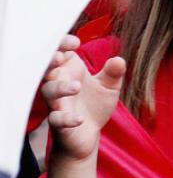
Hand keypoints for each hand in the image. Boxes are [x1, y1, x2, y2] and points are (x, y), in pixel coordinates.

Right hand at [40, 36, 125, 160]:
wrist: (89, 135)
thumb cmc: (94, 105)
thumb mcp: (109, 87)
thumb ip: (114, 73)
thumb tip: (119, 60)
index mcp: (70, 70)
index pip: (60, 51)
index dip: (62, 44)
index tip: (76, 42)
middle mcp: (59, 84)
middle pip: (47, 68)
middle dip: (51, 61)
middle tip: (60, 56)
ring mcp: (57, 103)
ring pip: (49, 92)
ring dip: (60, 88)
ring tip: (76, 87)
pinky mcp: (58, 123)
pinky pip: (57, 119)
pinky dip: (67, 119)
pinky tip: (79, 119)